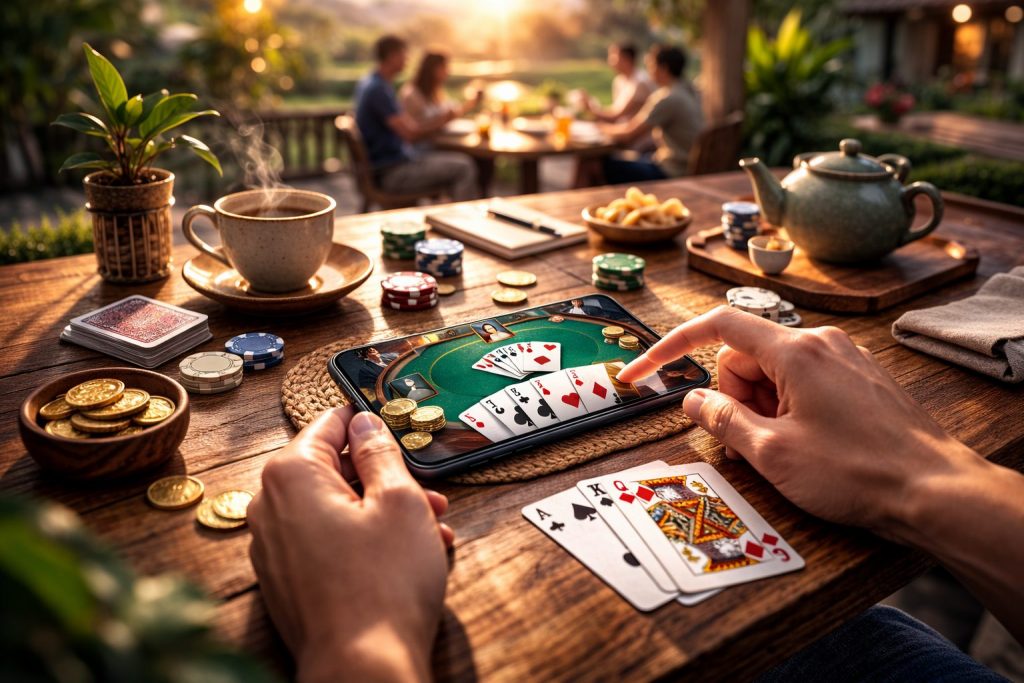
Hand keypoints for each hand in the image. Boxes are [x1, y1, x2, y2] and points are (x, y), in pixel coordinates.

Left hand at [248, 407, 451, 682]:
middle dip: (383, 479)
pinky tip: (402, 559)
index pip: (329, 424)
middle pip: (332, 471)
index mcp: (292, 475)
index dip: (368, 423)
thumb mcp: (399, 501)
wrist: (362, 666)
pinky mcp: (284, 582)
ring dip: (380, 513)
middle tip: (428, 496)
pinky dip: (360, 542)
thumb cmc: (383, 586)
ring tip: (428, 533)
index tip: (393, 427)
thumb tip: (365, 424)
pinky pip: (324, 543)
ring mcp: (272, 548)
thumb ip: (380, 452)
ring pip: (333, 509)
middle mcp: (269, 507)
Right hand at [617, 306, 980, 540]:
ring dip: (762, 408)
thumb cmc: (859, 473)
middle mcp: (819, 343)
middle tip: (753, 441)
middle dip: (734, 397)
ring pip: (772, 371)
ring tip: (787, 448)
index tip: (644, 372)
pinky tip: (807, 443)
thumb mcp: (773, 454)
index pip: (717, 327)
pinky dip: (787, 408)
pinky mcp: (856, 377)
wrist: (936, 491)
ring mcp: (841, 358)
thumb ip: (722, 421)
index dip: (671, 347)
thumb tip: (692, 400)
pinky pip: (801, 381)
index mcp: (795, 351)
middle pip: (744, 356)